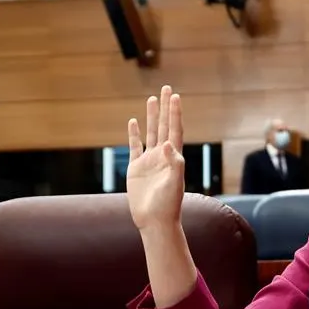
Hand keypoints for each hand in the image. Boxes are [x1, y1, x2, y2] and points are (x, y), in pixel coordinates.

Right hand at [127, 85, 185, 231]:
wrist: (154, 220)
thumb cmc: (167, 204)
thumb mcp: (173, 183)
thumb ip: (173, 163)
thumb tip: (168, 144)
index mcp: (174, 158)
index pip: (174, 130)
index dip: (175, 113)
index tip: (175, 96)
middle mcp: (163, 156)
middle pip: (164, 126)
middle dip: (165, 108)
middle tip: (166, 88)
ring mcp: (149, 161)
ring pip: (150, 133)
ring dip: (151, 117)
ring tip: (152, 100)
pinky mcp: (136, 168)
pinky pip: (135, 147)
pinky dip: (134, 134)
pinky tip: (134, 122)